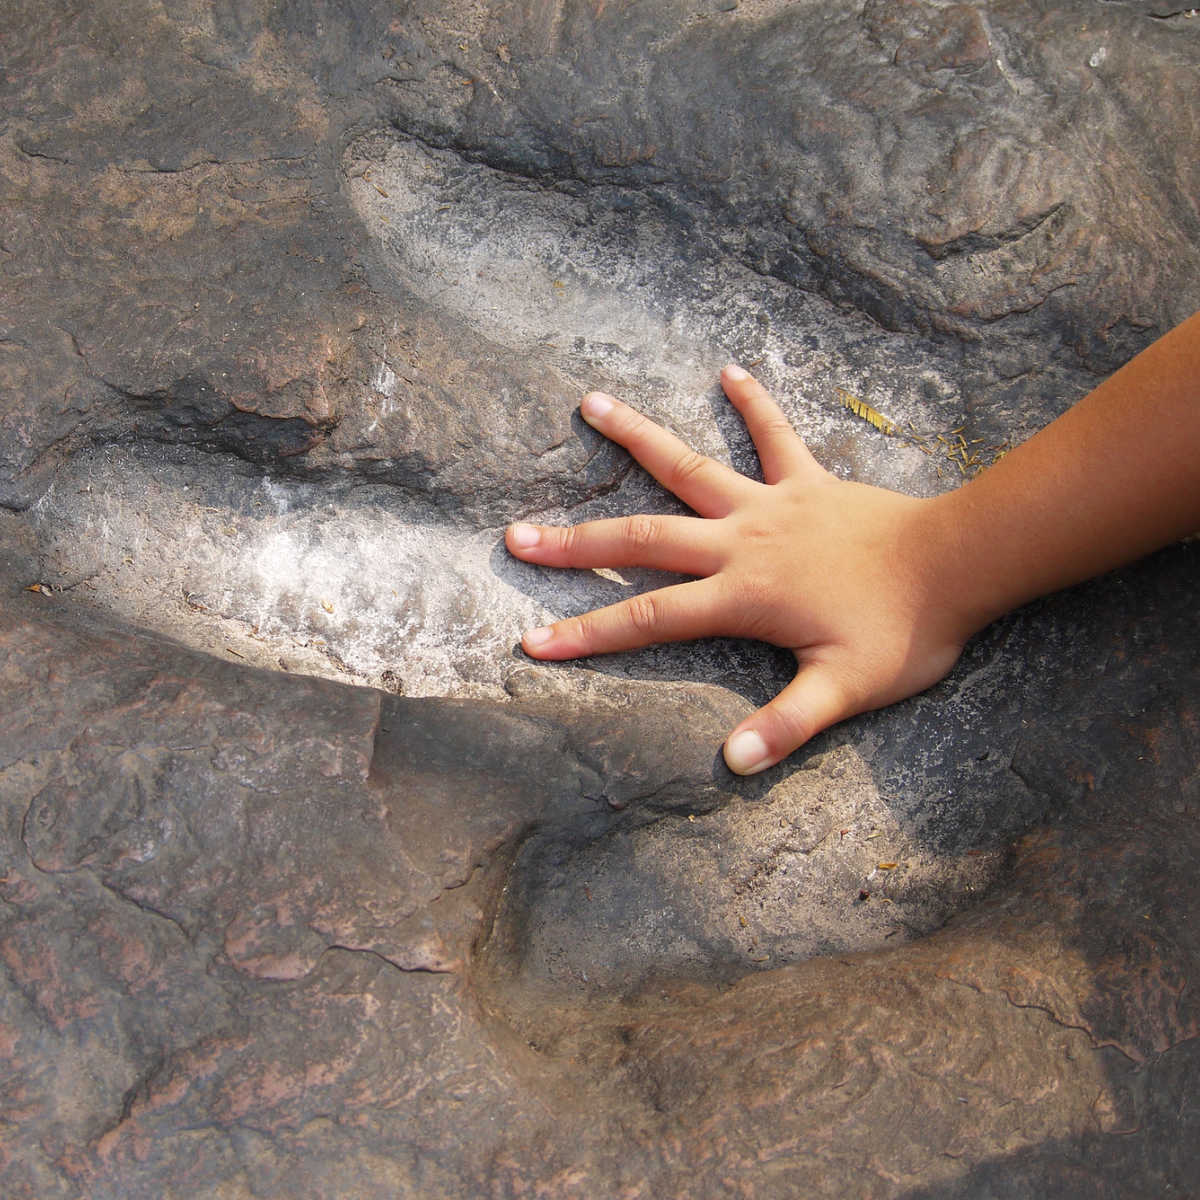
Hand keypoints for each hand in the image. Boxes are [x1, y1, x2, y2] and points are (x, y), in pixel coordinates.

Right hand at [506, 365, 975, 773]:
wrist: (960, 564)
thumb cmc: (905, 631)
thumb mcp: (848, 690)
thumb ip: (789, 726)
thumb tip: (734, 765)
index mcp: (742, 595)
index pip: (648, 619)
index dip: (587, 634)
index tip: (534, 642)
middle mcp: (742, 542)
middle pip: (642, 541)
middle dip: (576, 544)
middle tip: (518, 536)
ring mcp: (771, 505)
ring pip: (690, 468)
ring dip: (637, 437)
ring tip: (589, 403)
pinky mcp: (808, 481)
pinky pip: (775, 435)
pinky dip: (754, 405)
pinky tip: (730, 371)